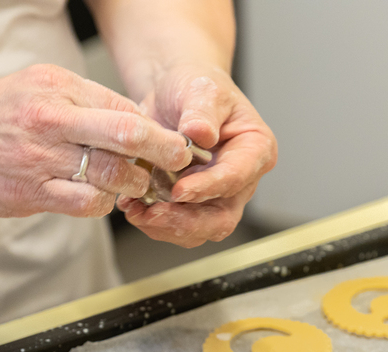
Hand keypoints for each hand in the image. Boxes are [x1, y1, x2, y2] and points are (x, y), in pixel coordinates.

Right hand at [0, 64, 191, 217]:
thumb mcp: (33, 89)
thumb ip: (80, 103)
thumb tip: (129, 122)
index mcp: (55, 86)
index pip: (123, 106)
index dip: (154, 128)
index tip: (171, 141)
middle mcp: (51, 117)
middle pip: (128, 134)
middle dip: (163, 151)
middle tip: (179, 162)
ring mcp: (41, 156)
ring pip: (112, 172)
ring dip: (134, 183)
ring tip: (137, 186)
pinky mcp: (32, 191)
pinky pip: (86, 202)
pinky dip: (103, 204)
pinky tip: (101, 200)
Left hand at [116, 63, 276, 247]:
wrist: (172, 94)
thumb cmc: (195, 85)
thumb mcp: (200, 88)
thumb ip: (202, 111)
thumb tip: (201, 133)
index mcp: (254, 150)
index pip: (236, 178)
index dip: (208, 188)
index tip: (179, 191)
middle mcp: (240, 180)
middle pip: (221, 218)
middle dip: (186, 222)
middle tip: (153, 214)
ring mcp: (216, 197)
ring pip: (198, 230)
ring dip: (165, 227)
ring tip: (135, 210)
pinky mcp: (191, 205)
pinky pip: (176, 225)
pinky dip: (153, 221)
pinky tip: (132, 207)